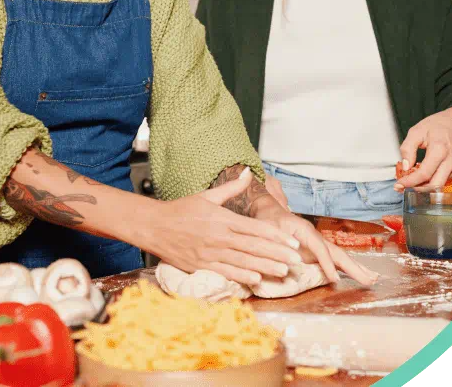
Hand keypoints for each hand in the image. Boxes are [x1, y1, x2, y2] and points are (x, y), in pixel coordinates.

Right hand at [146, 169, 303, 285]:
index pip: (255, 228)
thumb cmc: (182, 210)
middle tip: (297, 261)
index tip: (292, 243)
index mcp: (223, 218)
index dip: (276, 236)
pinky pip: (225, 272)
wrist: (154, 225)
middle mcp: (219, 235)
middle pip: (254, 246)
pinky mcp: (201, 265)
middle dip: (277, 254)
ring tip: (284, 272)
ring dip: (265, 267)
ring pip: (243, 261)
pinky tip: (256, 280)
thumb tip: (247, 172)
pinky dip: (241, 276)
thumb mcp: (207, 195)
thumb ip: (231, 188)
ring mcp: (210, 252)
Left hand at [252, 202, 379, 286]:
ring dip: (356, 268)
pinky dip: (347, 268)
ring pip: (339, 256)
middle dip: (353, 266)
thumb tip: (286, 264)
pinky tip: (359, 275)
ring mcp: (317, 243)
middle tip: (371, 279)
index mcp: (304, 230)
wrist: (268, 211)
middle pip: (336, 251)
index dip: (327, 263)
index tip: (334, 278)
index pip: (319, 247)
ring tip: (372, 278)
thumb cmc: (266, 222)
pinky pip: (334, 259)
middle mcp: (315, 236)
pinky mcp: (316, 250)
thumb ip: (275, 246)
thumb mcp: (267, 232)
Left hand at [395, 107, 451, 190]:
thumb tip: (405, 166)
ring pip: (438, 185)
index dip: (410, 181)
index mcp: (439, 151)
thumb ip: (408, 148)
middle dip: (416, 188)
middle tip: (402, 186)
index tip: (399, 183)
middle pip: (434, 185)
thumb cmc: (438, 125)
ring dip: (422, 187)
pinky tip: (418, 176)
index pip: (424, 174)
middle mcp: (449, 161)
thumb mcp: (416, 131)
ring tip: (408, 181)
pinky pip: (441, 180)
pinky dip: (429, 181)